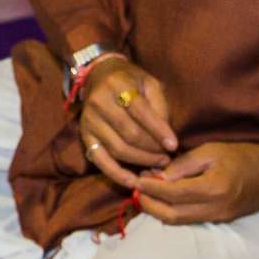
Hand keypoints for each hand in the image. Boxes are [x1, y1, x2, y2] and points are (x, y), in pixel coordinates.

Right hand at [78, 56, 176, 185]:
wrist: (100, 76)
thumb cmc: (131, 81)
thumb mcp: (150, 83)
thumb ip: (159, 106)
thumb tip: (167, 138)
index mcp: (118, 85)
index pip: (140, 111)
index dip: (158, 130)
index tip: (174, 145)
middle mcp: (99, 102)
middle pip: (129, 134)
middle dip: (152, 148)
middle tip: (167, 155)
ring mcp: (89, 121)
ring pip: (118, 149)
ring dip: (141, 160)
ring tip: (158, 162)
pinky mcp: (85, 136)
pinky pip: (101, 160)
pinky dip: (117, 174)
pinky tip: (133, 182)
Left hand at [134, 137, 258, 224]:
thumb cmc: (243, 155)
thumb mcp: (211, 151)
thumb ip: (184, 164)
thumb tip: (159, 177)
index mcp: (213, 188)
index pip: (171, 194)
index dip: (150, 189)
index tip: (137, 180)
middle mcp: (215, 208)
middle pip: (170, 215)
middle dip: (148, 205)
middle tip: (136, 190)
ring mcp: (219, 218)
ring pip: (178, 221)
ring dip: (158, 210)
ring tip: (147, 194)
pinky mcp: (221, 221)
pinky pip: (190, 220)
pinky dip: (173, 212)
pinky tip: (165, 199)